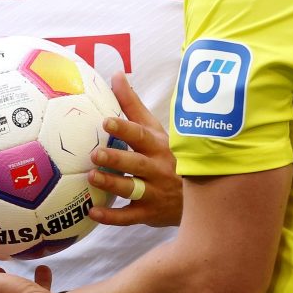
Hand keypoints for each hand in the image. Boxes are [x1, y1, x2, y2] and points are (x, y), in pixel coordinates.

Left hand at [86, 73, 182, 227]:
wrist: (199, 196)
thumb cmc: (168, 155)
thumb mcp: (156, 130)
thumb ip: (133, 105)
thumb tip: (116, 74)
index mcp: (158, 146)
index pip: (141, 136)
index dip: (125, 129)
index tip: (106, 122)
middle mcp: (158, 169)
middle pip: (137, 164)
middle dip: (117, 159)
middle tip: (95, 153)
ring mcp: (154, 193)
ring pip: (133, 189)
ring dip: (112, 184)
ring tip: (92, 178)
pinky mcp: (149, 213)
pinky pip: (129, 217)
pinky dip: (111, 217)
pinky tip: (92, 212)